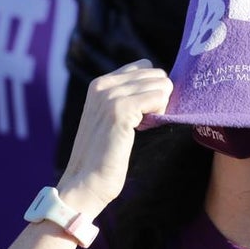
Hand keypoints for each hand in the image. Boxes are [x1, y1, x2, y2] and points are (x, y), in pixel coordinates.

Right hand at [57, 61, 172, 216]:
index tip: (144, 111)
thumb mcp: (113, 118)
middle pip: (157, 74)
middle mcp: (103, 84)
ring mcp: (110, 95)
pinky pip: (159, 97)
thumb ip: (129, 98)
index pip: (145, 65)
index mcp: (100, 83)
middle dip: (159, 97)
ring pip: (161, 83)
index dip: (153, 88)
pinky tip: (144, 128)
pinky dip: (160, 113)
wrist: (86, 183)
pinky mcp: (120, 110)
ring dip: (161, 106)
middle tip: (146, 122)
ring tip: (143, 126)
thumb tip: (164, 84)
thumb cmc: (105, 156)